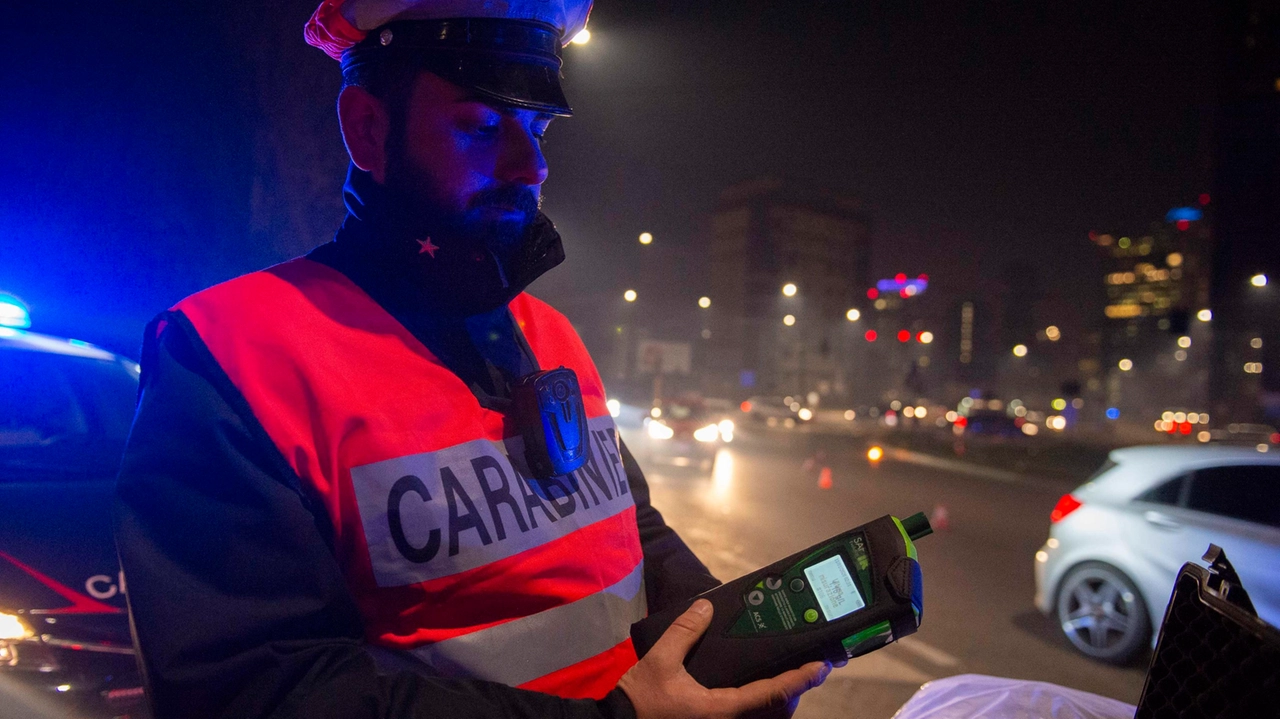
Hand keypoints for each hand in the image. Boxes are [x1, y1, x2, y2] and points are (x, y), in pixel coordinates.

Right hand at [617, 599, 831, 718]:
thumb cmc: (640, 700)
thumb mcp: (660, 660)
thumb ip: (685, 630)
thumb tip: (707, 606)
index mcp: (722, 710)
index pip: (773, 693)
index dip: (801, 679)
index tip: (822, 666)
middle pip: (776, 711)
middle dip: (794, 692)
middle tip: (807, 668)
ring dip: (778, 700)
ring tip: (787, 679)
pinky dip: (760, 707)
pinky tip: (757, 693)